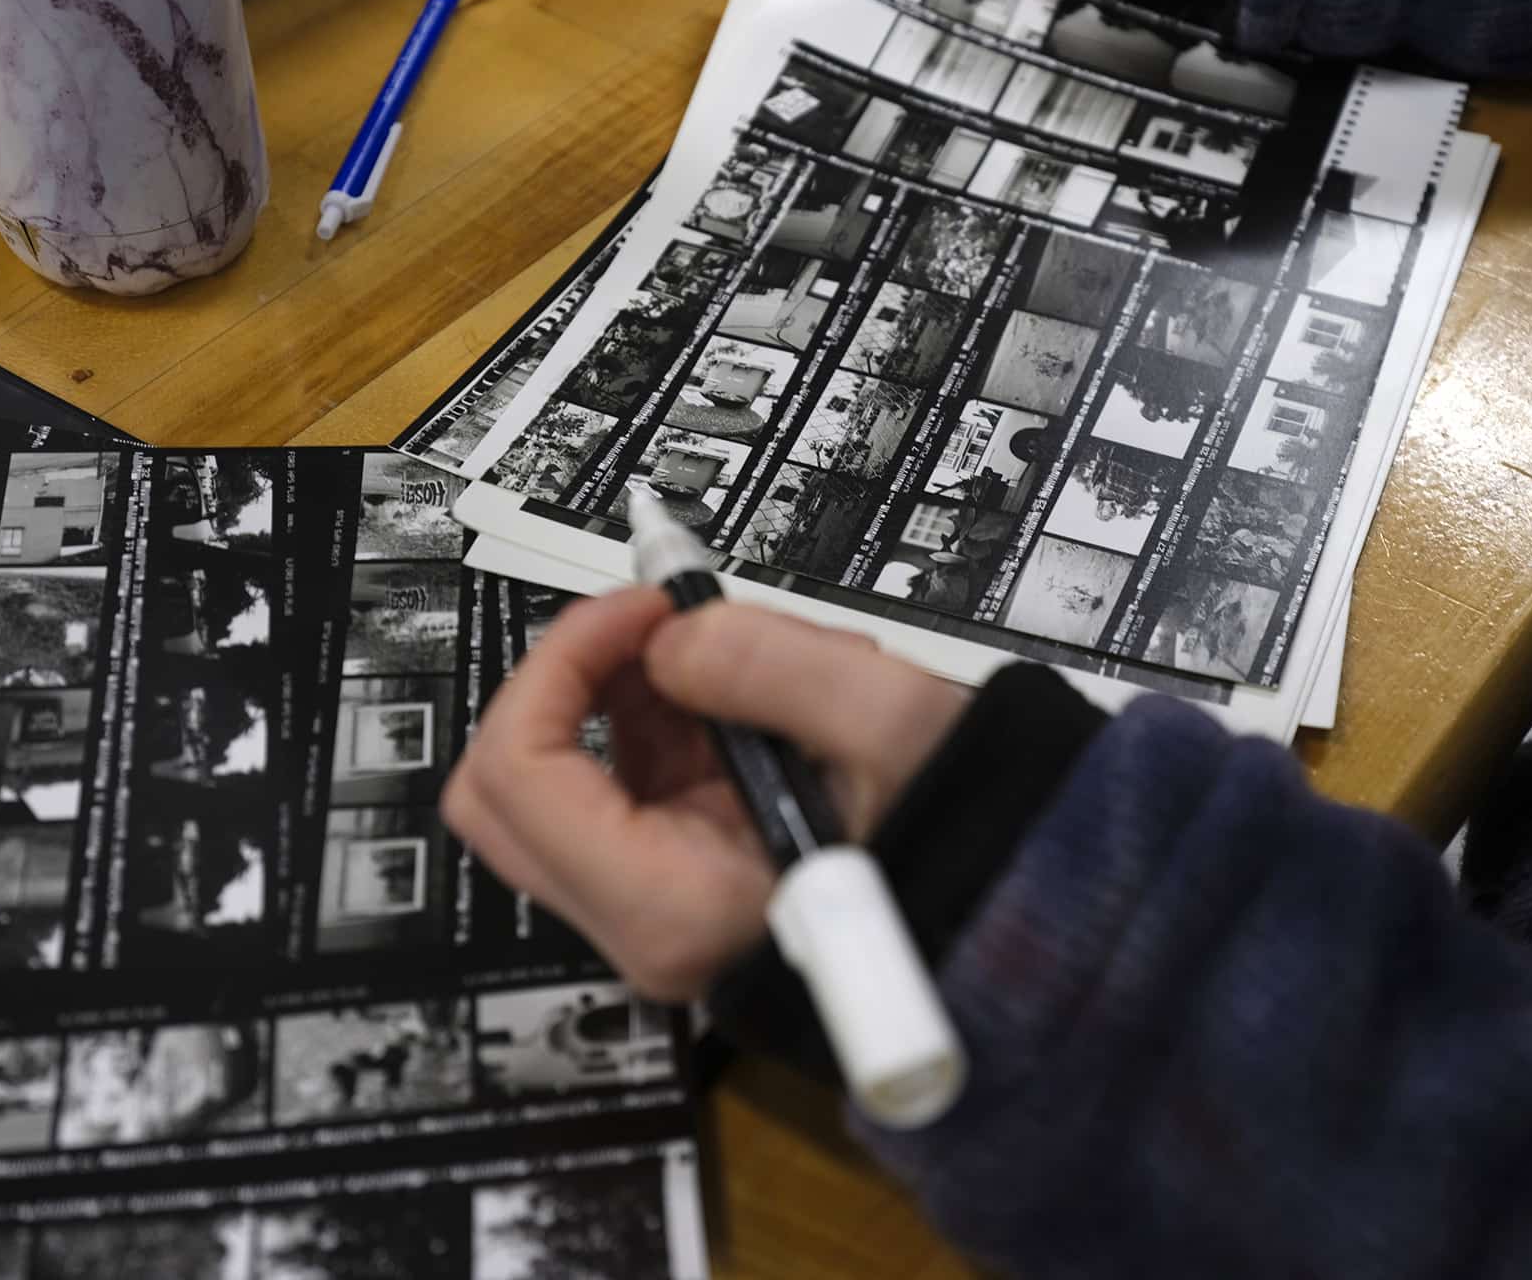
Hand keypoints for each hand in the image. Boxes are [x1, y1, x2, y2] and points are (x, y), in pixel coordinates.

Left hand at [442, 591, 969, 998]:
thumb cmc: (970, 835)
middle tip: (656, 620)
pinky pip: (623, 791)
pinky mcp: (688, 880)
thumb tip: (669, 640)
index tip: (647, 607)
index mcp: (671, 907)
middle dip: (565, 680)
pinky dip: (657, 720)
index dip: (560, 663)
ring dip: (618, 693)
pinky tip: (745, 688)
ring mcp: (660, 908)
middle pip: (506, 791)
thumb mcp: (889, 723)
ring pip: (561, 784)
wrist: (1025, 915)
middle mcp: (644, 925)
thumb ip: (767, 661)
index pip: (520, 776)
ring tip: (735, 651)